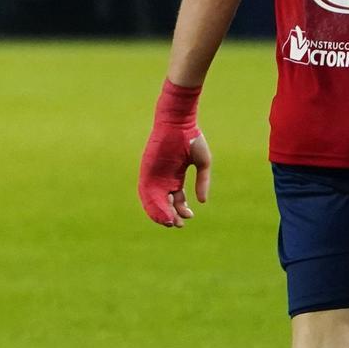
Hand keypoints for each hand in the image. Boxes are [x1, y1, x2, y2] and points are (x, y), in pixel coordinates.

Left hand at [138, 80, 209, 226]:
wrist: (180, 123)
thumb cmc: (191, 138)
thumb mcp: (202, 164)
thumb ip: (202, 182)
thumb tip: (202, 202)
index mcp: (174, 176)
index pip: (176, 199)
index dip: (182, 210)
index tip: (190, 216)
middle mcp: (162, 178)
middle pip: (163, 203)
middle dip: (170, 215)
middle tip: (178, 224)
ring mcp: (153, 175)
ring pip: (153, 201)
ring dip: (160, 214)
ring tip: (170, 222)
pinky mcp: (146, 171)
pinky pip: (146, 192)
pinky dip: (152, 204)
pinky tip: (161, 213)